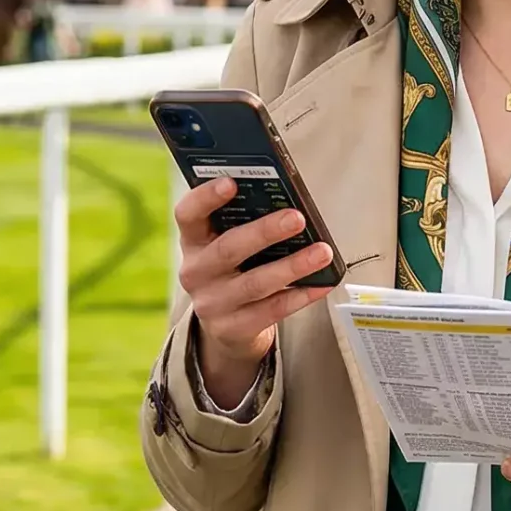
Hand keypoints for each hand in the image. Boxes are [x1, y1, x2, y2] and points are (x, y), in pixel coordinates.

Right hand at [173, 175, 334, 404]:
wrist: (226, 326)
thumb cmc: (235, 270)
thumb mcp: (226, 244)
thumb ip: (244, 223)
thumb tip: (286, 202)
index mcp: (193, 241)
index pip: (188, 214)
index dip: (206, 197)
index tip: (232, 182)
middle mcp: (196, 272)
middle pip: (228, 248)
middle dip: (265, 232)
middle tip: (297, 218)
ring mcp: (212, 304)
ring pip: (255, 283)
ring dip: (292, 266)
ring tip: (321, 252)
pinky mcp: (233, 329)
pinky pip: (271, 310)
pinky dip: (300, 296)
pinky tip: (321, 284)